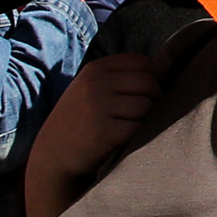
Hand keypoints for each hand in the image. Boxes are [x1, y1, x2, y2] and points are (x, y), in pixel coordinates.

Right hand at [28, 50, 160, 205]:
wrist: (52, 154)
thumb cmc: (80, 119)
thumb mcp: (90, 88)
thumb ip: (119, 77)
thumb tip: (164, 72)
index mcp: (95, 69)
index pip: (142, 62)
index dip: (151, 78)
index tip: (143, 94)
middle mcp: (96, 84)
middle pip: (149, 83)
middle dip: (152, 99)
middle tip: (140, 114)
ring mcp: (99, 107)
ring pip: (146, 106)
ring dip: (145, 119)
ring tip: (127, 126)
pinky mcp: (104, 132)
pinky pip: (139, 128)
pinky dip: (137, 135)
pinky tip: (123, 139)